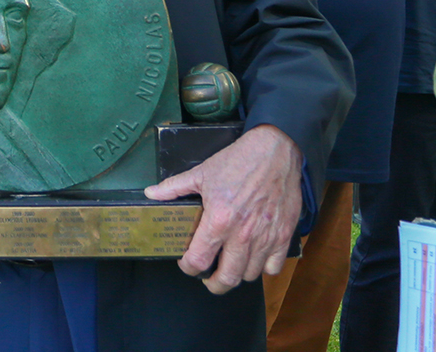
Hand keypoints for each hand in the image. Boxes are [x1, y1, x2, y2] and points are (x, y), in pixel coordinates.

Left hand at [144, 124, 302, 293]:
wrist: (275, 151)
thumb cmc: (238, 161)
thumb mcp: (202, 172)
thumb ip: (174, 187)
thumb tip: (150, 193)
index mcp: (218, 220)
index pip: (199, 261)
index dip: (189, 268)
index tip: (188, 264)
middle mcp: (242, 234)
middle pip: (227, 279)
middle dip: (214, 284)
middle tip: (209, 278)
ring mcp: (265, 237)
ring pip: (249, 275)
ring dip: (238, 273)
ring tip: (231, 264)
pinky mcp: (284, 235)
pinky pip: (273, 267)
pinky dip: (264, 267)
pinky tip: (255, 257)